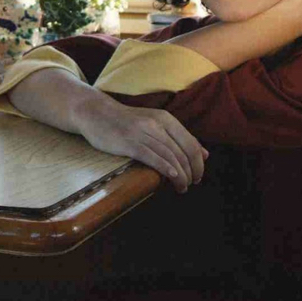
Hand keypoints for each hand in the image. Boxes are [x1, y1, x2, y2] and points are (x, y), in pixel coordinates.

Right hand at [75, 98, 207, 193]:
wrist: (96, 113)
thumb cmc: (126, 122)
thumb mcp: (156, 124)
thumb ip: (179, 138)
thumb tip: (205, 154)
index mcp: (166, 119)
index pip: (191, 143)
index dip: (198, 163)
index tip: (197, 177)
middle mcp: (156, 124)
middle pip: (183, 151)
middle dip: (191, 171)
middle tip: (190, 184)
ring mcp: (142, 132)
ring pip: (170, 156)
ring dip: (180, 175)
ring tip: (182, 187)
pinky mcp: (129, 142)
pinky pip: (152, 157)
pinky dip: (166, 168)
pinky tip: (173, 178)